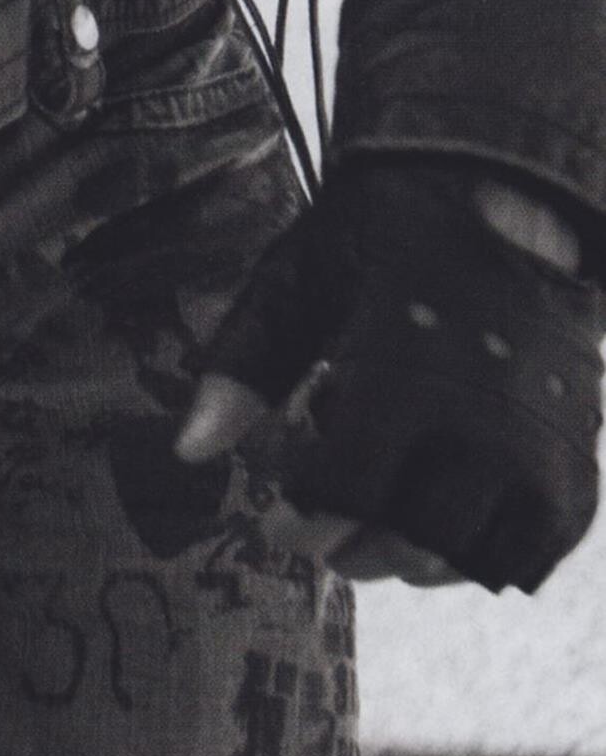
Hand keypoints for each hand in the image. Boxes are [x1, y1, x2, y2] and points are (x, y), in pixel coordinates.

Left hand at [173, 160, 602, 592]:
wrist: (506, 196)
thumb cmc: (383, 237)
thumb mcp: (297, 278)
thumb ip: (244, 365)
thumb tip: (189, 451)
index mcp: (406, 368)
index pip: (348, 490)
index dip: (306, 516)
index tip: (283, 516)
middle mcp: (484, 418)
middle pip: (411, 540)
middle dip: (355, 547)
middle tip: (327, 531)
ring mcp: (542, 446)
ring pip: (474, 557)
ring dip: (417, 559)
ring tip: (382, 522)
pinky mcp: (579, 458)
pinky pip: (534, 548)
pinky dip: (484, 555)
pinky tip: (443, 524)